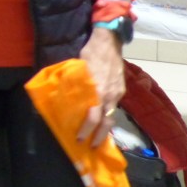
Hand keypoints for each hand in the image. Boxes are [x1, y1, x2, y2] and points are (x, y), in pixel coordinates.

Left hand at [76, 26, 125, 146]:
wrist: (109, 41)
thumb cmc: (90, 52)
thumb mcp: (79, 67)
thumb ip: (75, 83)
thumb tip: (64, 94)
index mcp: (98, 91)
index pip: (93, 117)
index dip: (87, 129)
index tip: (80, 138)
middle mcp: (110, 95)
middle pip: (107, 121)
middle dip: (100, 136)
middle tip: (91, 145)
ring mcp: (118, 92)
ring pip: (112, 114)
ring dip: (105, 127)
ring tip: (96, 136)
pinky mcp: (121, 89)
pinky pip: (115, 105)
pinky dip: (108, 114)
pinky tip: (102, 117)